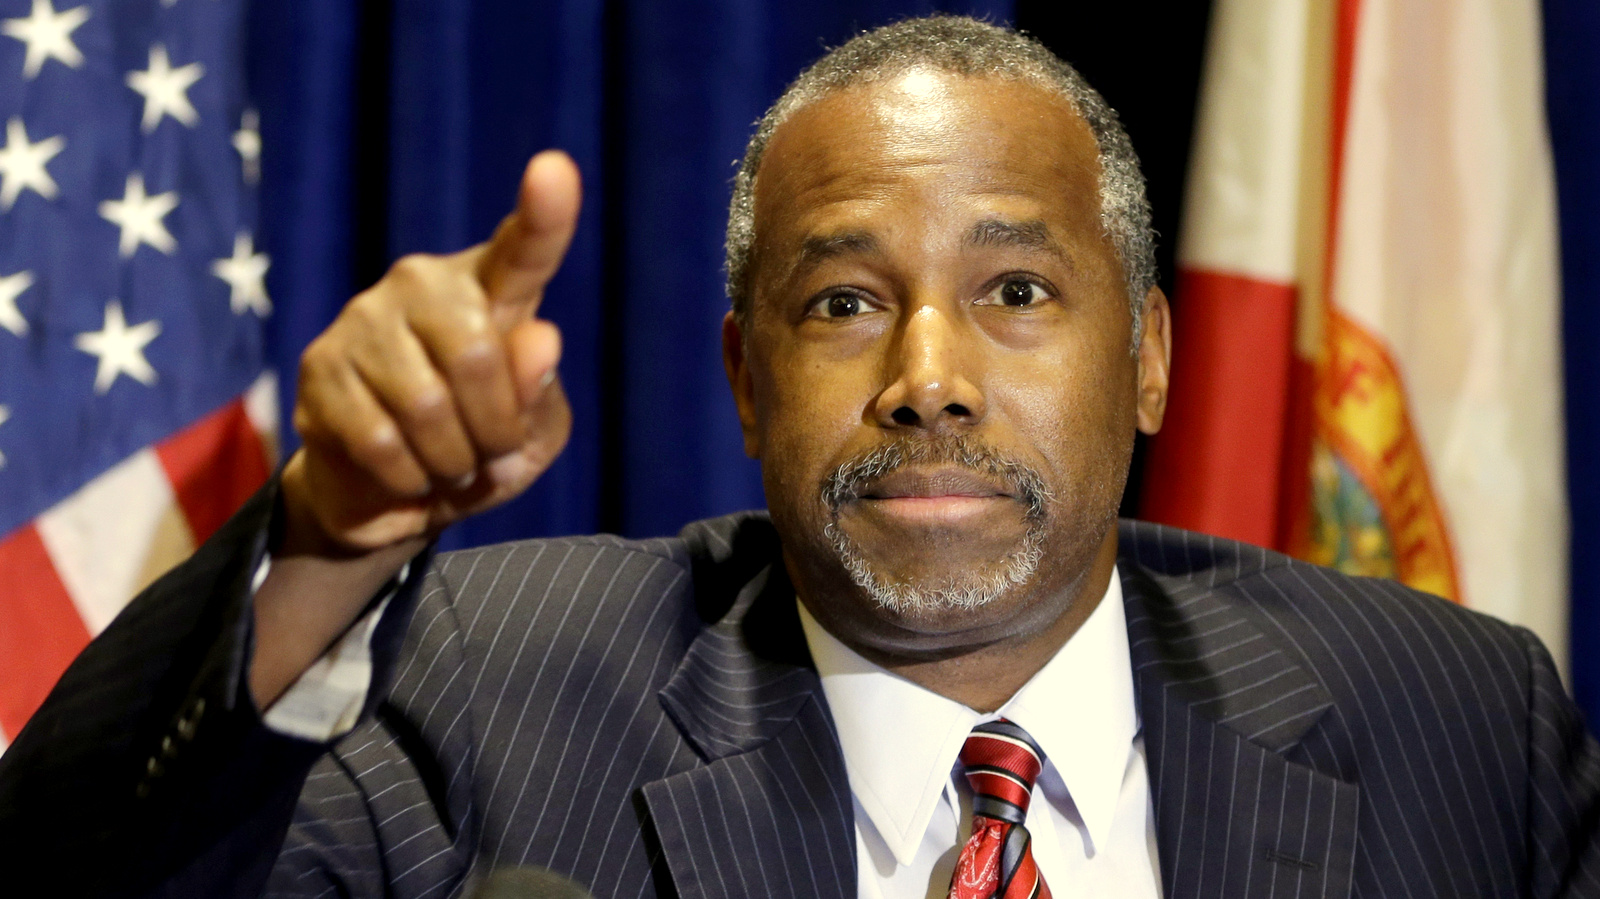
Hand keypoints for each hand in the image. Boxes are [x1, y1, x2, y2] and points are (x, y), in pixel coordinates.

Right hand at [283, 150, 581, 553]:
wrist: (396, 497)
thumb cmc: (482, 451)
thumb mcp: (533, 434)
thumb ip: (540, 391)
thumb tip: (541, 340)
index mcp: (490, 289)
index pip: (523, 251)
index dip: (545, 215)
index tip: (556, 170)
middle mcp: (422, 284)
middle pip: (479, 357)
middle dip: (496, 431)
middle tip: (491, 457)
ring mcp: (363, 319)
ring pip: (427, 406)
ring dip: (453, 461)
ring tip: (451, 465)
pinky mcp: (319, 366)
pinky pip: (380, 440)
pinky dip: (410, 477)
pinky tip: (410, 473)